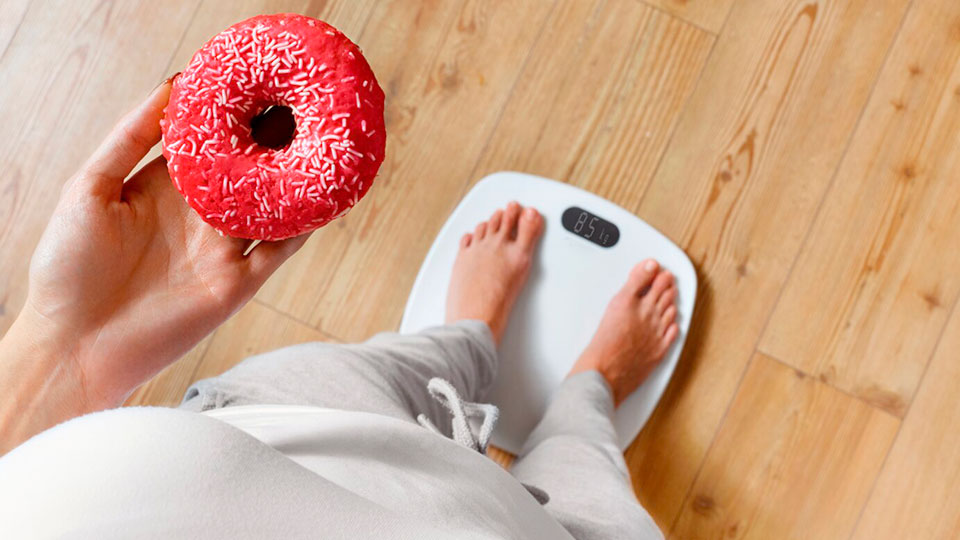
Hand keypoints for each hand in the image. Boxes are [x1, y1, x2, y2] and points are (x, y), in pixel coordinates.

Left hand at [0, 78, 306, 449]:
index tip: (253, 82)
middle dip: (270, 142)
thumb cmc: (69, 267)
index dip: (229, 115)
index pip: (207, 143)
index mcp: (163, 189)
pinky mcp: (238, 283)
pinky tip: (324, 200)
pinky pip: (280, 249)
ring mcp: (221, 249)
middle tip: (299, 105)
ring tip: (322, 145)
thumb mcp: (89, 187)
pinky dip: (304, 226)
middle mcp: (197, 216)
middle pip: (245, 171)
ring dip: (295, 181)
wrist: (77, 345)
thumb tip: (170, 87)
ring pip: (271, 207)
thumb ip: (130, 137)